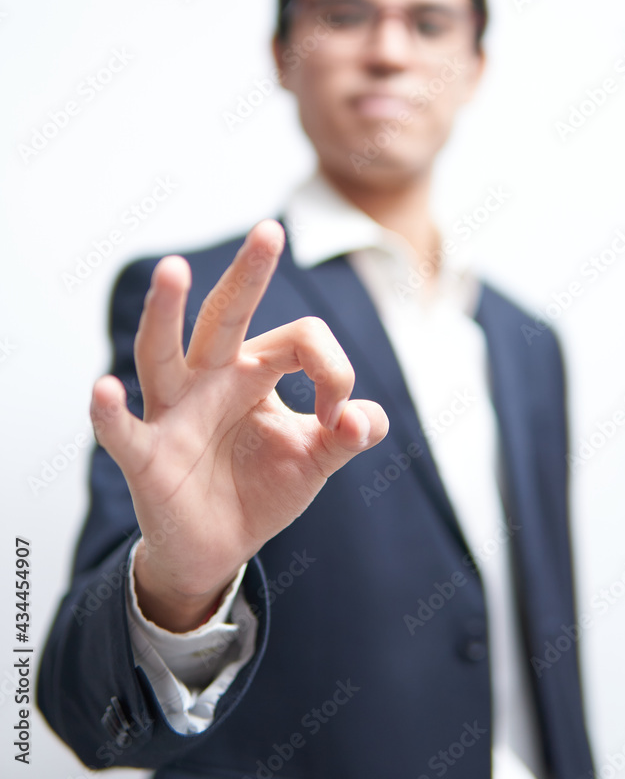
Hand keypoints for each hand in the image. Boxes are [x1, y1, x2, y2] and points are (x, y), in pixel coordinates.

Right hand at [90, 219, 387, 630]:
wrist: (218, 546)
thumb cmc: (263, 487)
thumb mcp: (316, 459)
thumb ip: (350, 435)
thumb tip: (365, 420)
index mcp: (254, 369)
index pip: (300, 340)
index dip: (334, 372)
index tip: (342, 419)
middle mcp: (210, 378)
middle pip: (225, 316)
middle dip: (247, 276)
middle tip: (268, 232)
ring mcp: (173, 413)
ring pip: (163, 353)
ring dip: (165, 314)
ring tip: (172, 270)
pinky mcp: (147, 457)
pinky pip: (123, 431)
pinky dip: (110, 412)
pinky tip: (105, 388)